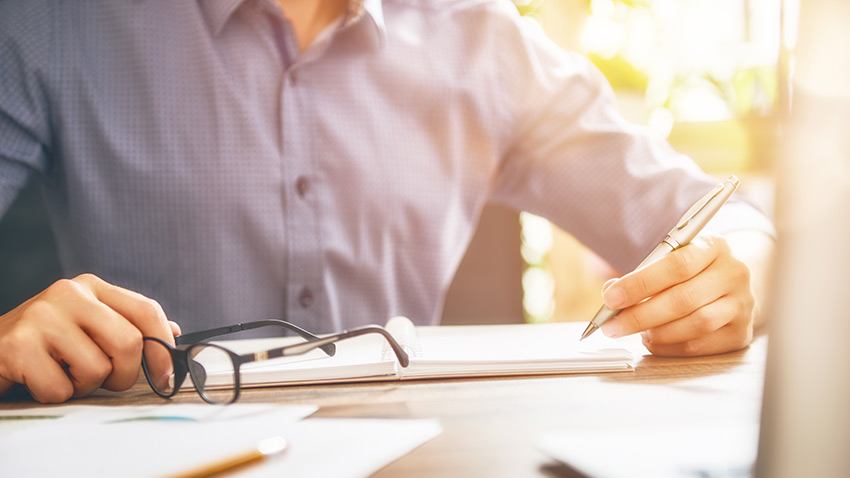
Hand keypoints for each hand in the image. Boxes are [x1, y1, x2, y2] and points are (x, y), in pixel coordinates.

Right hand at [0, 274, 180, 402]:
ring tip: (62, 373)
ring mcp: (42, 316)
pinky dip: (54, 395)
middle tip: (103, 381)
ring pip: (97, 369)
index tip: (167, 377)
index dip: (164, 348)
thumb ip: (127, 326)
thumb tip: (173, 331)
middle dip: (123, 375)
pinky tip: (38, 379)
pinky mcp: (18, 345)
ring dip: (83, 386)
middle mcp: (69, 293)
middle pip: (128, 343)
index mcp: (91, 287)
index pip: (147, 311)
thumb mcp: (86, 327)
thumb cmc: (44, 344)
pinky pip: (61, 389)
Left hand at [599, 233, 771, 355]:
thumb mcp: (668, 261)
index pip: (677, 265)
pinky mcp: (742, 333)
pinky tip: (653, 342)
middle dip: (641, 315)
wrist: (729, 286)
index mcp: (713, 246)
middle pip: (684, 299)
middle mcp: (733, 273)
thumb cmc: (690, 272)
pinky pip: (701, 345)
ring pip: (696, 323)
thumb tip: (612, 294)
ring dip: (658, 332)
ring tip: (636, 332)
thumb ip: (640, 275)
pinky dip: (671, 347)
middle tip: (612, 325)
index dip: (640, 284)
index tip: (611, 298)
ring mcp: (742, 304)